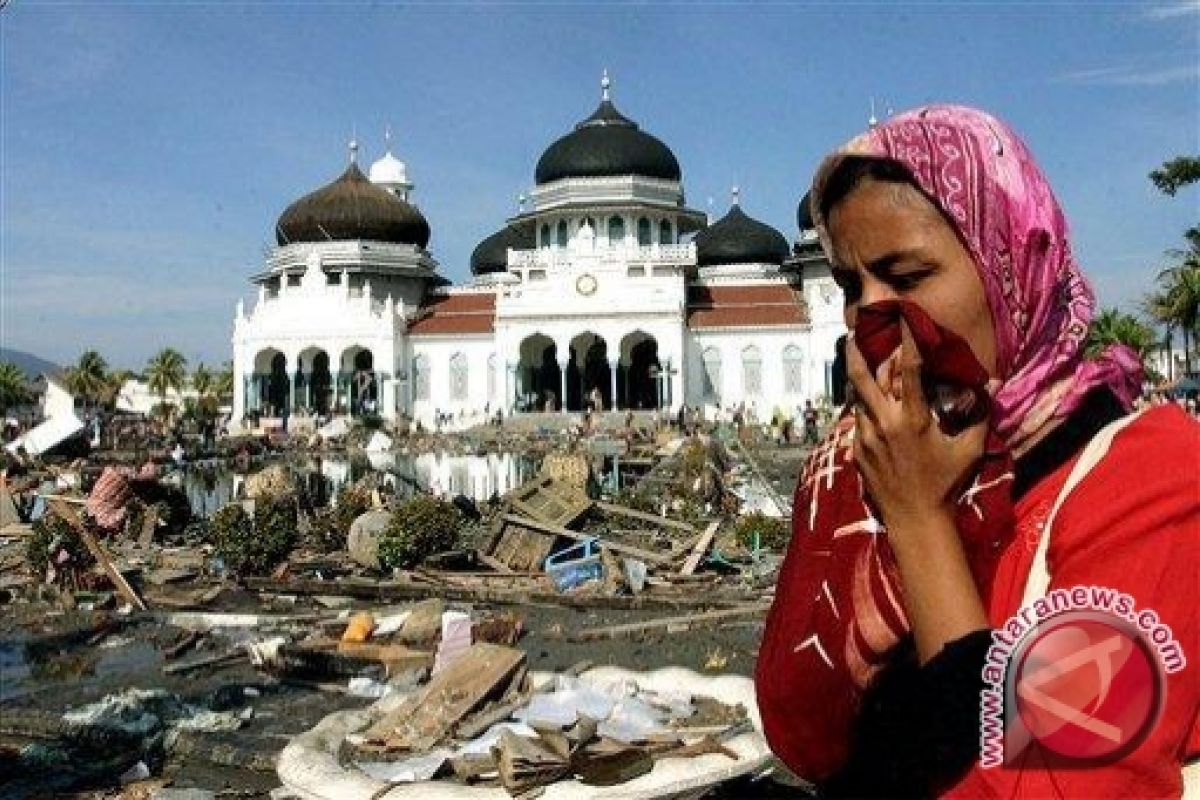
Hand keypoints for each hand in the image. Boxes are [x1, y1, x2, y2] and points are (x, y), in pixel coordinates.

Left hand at [846, 319, 987, 532]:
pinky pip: (859, 422)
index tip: (905, 319)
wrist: (915, 520)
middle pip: (862, 377)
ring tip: (860, 361)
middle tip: (854, 332)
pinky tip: (870, 405)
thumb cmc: (945, 484)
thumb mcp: (967, 449)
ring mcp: (866, 438)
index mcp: (912, 419)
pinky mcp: (857, 452)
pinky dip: (865, 409)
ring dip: (862, 380)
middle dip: (857, 352)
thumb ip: (978, 415)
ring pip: (859, 398)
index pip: (908, 370)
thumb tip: (993, 386)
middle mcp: (884, 424)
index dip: (907, 342)